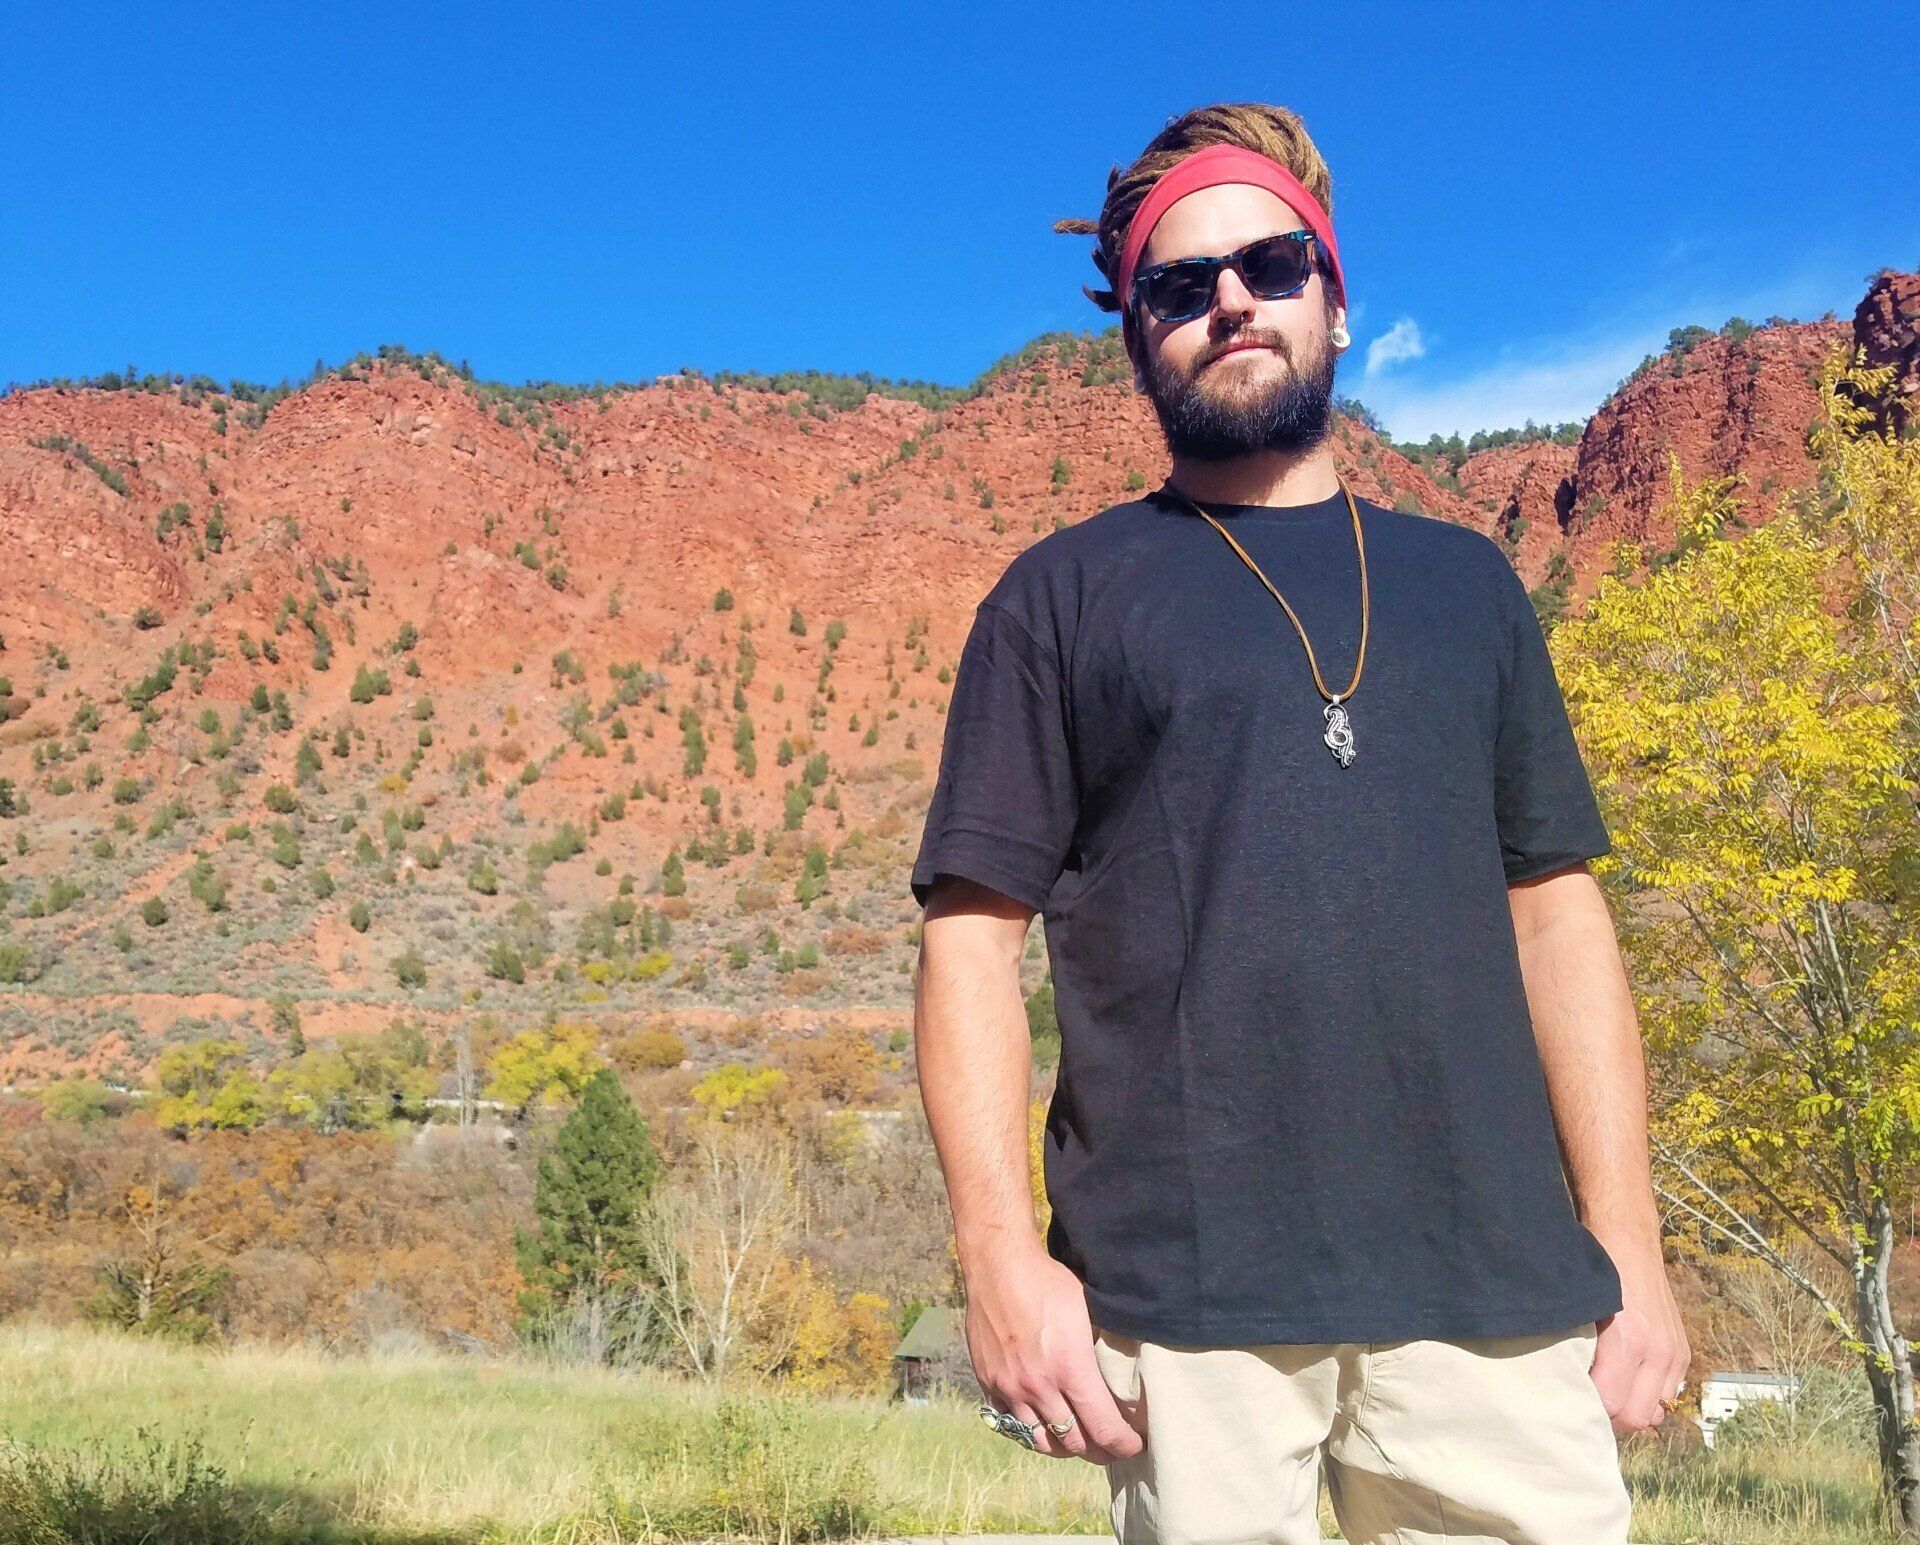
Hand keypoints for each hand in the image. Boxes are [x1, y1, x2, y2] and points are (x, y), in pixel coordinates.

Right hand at [963, 1242, 1144, 1463]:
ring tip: (1076, 1441)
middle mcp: (1039, 1387)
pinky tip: (1040, 1425)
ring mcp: (1009, 1387)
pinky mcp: (987, 1382)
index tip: (1134, 1445)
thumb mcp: (1088, 1309)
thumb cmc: (1047, 1281)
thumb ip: (1100, 1348)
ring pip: (1038, 1441)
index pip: (1104, 1427)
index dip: (1123, 1444)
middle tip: (1110, 1445)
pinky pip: (1008, 1423)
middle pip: (1072, 1441)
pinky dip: (1028, 1431)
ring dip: (1061, 1446)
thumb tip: (1124, 1369)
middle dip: (1097, 1449)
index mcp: (1070, 1369)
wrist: (998, 1265)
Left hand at [1588, 1245, 1690, 1434]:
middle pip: (1638, 1417)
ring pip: (1656, 1409)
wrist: (1629, 1242)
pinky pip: (1669, 1392)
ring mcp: (1675, 1352)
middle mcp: (1659, 1351)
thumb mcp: (1581, 1311)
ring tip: (1610, 1393)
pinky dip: (1649, 1393)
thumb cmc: (1597, 1274)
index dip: (1591, 1409)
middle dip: (1612, 1417)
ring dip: (1633, 1407)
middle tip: (1591, 1404)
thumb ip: (1583, 1353)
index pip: (1613, 1405)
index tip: (1575, 1401)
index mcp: (1629, 1340)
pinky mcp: (1683, 1350)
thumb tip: (1576, 1391)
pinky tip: (1628, 1379)